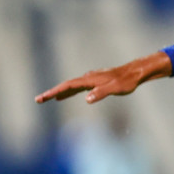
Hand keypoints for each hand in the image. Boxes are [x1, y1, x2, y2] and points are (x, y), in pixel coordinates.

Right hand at [36, 51, 170, 104]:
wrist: (135, 73)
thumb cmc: (126, 81)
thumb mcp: (115, 89)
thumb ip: (101, 93)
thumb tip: (87, 99)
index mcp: (89, 80)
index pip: (67, 86)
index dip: (54, 92)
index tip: (42, 98)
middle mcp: (87, 78)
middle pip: (65, 86)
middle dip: (52, 93)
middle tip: (38, 100)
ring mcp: (90, 79)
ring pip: (71, 86)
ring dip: (59, 92)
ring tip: (48, 98)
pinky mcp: (95, 81)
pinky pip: (78, 87)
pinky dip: (69, 92)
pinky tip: (66, 95)